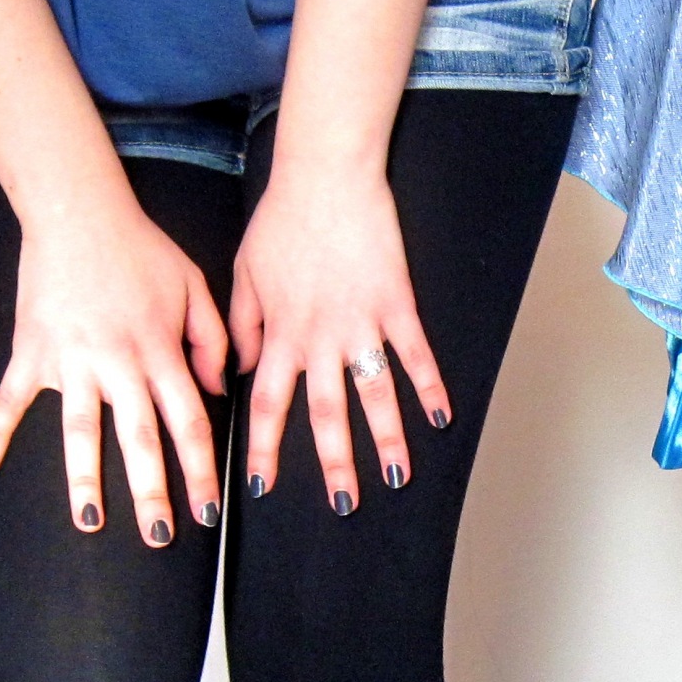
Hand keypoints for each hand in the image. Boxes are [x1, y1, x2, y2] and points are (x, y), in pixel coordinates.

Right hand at [0, 199, 228, 543]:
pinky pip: (12, 397)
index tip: (210, 511)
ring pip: (80, 430)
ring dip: (84, 478)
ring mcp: (71, 360)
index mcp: (160, 351)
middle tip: (160, 536)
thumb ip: (213, 340)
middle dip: (152, 492)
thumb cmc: (141, 248)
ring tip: (89, 522)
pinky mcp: (32, 350)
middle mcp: (117, 363)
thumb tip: (220, 391)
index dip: (202, 470)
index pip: (189, 422)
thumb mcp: (195, 287)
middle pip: (140, 438)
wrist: (78, 212)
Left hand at [230, 163, 448, 509]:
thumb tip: (237, 371)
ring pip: (375, 395)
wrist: (326, 176)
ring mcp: (362, 323)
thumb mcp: (242, 272)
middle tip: (344, 505)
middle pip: (326, 415)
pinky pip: (416, 355)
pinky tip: (444, 418)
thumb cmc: (280, 219)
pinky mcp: (398, 304)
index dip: (264, 448)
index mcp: (280, 332)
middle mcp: (320, 338)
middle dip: (334, 465)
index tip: (262, 486)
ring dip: (388, 440)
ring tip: (397, 478)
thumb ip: (240, 326)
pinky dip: (431, 388)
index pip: (266, 404)